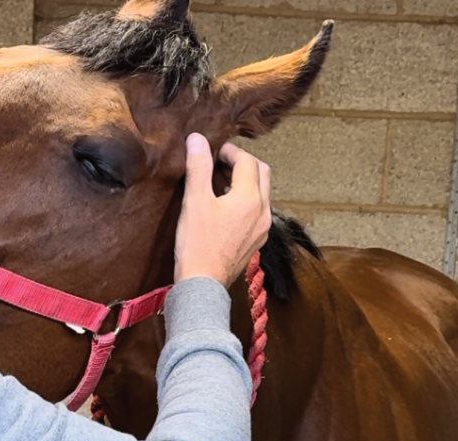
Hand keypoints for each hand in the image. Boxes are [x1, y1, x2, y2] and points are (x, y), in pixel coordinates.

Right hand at [173, 134, 271, 285]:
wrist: (203, 285)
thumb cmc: (197, 245)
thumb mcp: (194, 201)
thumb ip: (199, 167)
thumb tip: (197, 139)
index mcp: (250, 198)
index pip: (247, 161)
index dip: (230, 151)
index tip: (212, 151)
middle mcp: (263, 211)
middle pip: (262, 173)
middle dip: (244, 162)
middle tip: (221, 162)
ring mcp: (262, 228)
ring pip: (262, 193)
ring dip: (247, 181)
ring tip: (222, 182)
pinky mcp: (257, 241)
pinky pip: (258, 211)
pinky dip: (247, 200)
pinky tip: (227, 207)